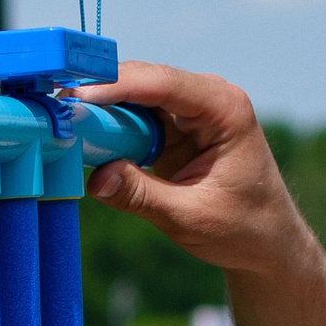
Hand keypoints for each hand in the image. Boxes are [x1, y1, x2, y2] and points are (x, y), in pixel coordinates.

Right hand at [75, 62, 319, 279]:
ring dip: (102, 109)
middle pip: (144, 81)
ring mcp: (191, 110)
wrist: (266, 244)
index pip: (164, 83)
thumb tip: (97, 177)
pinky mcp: (175, 127)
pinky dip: (110, 127)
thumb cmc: (242, 230)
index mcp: (225, 109)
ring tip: (65, 123)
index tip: (78, 98)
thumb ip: (142, 197)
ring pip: (135, 96)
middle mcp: (209, 99)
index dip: (117, 87)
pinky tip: (85, 137)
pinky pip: (135, 117)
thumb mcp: (190, 218)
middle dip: (102, 93)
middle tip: (59, 110)